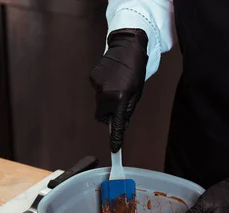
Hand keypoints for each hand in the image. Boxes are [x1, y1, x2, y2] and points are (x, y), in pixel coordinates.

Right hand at [90, 29, 147, 153]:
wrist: (127, 46)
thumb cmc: (135, 68)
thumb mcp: (136, 93)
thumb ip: (127, 110)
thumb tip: (120, 123)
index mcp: (120, 98)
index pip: (117, 124)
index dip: (116, 138)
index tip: (115, 150)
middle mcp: (106, 94)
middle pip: (102, 116)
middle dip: (109, 114)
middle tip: (119, 103)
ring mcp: (97, 85)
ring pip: (99, 104)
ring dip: (107, 100)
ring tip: (117, 85)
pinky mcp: (92, 78)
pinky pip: (97, 91)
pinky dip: (103, 89)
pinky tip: (111, 77)